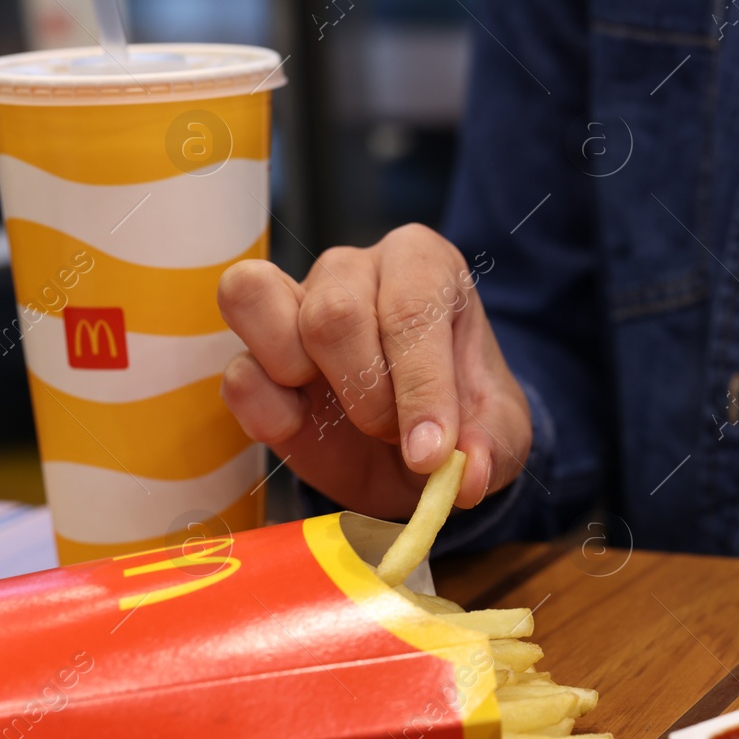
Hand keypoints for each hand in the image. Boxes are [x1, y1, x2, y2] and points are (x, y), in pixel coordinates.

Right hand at [217, 224, 531, 517]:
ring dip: (299, 376)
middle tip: (393, 432)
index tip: (431, 453)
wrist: (419, 455)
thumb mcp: (500, 435)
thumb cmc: (463, 421)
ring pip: (256, 298)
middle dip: (367, 393)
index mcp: (424, 263)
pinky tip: (304, 426)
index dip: (420, 387)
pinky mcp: (253, 355)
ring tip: (342, 414)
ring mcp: (292, 301)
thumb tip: (466, 475)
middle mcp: (353, 268)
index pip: (411, 309)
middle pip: (333, 312)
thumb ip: (492, 447)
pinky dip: (267, 411)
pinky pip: (238, 371)